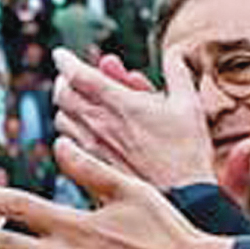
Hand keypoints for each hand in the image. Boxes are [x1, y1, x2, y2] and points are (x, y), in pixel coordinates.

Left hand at [52, 49, 216, 194]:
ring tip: (76, 103)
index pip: (78, 74)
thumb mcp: (189, 104)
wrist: (180, 197)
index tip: (60, 54)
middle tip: (69, 77)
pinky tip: (80, 132)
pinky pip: (66, 144)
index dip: (65, 60)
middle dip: (63, 81)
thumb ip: (177, 72)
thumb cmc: (186, 150)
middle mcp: (99, 124)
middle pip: (62, 94)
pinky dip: (70, 132)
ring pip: (61, 119)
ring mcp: (91, 147)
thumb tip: (174, 52)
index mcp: (120, 103)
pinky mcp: (91, 167)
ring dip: (66, 106)